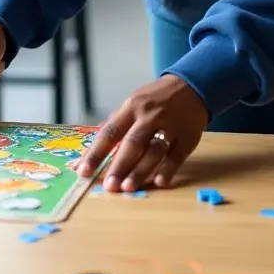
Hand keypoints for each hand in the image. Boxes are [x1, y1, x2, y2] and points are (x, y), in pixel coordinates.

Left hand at [78, 74, 208, 191]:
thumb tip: (91, 150)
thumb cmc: (154, 99)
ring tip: (128, 187)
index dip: (95, 153)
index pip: (109, 132)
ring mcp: (169, 126)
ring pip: (153, 151)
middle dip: (119, 166)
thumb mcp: (132, 104)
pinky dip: (168, 170)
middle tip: (110, 186)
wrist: (190, 85)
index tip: (83, 171)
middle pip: (132, 143)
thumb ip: (115, 126)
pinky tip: (159, 182)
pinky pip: (176, 156)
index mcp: (131, 107)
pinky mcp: (187, 137)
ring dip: (140, 170)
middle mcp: (149, 116)